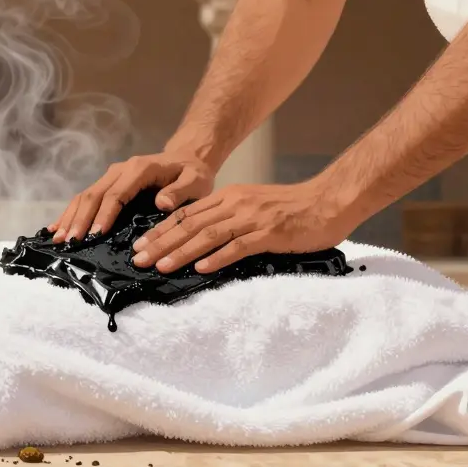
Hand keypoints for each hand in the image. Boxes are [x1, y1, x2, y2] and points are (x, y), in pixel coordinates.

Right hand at [49, 152, 215, 242]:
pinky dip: (71, 212)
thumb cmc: (192, 173)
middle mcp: (120, 170)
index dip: (103, 215)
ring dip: (71, 217)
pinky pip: (86, 197)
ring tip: (59, 239)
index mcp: (139, 169)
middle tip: (70, 242)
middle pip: (94, 195)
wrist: (188, 157)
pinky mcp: (108, 183)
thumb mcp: (195, 181)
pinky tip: (57, 227)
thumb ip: (180, 191)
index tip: (94, 235)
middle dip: (80, 219)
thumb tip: (162, 203)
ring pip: (85, 195)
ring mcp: (112, 176)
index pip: (116, 194)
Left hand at [131, 180, 357, 273]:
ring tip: (161, 266)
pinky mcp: (269, 232)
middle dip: (161, 243)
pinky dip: (218, 257)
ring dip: (181, 251)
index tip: (139, 245)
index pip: (186, 215)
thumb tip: (201, 240)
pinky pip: (239, 246)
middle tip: (138, 258)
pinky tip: (202, 268)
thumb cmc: (292, 209)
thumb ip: (228, 218)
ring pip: (208, 235)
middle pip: (190, 225)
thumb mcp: (252, 206)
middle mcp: (235, 204)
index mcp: (228, 197)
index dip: (160, 230)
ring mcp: (251, 218)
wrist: (328, 200)